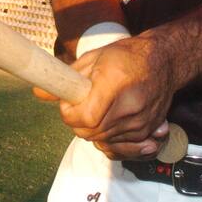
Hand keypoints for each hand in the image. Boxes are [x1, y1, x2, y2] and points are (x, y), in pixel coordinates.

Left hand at [59, 35, 176, 159]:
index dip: (70, 114)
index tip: (68, 104)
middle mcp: (130, 105)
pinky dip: (108, 136)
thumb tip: (39, 92)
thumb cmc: (126, 56)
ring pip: (103, 140)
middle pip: (91, 131)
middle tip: (80, 106)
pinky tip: (108, 120)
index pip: (85, 116)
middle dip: (78, 123)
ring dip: (93, 129)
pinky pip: (119, 145)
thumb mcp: (93, 59)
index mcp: (114, 82)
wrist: (163, 61)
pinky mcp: (147, 130)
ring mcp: (140, 120)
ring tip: (97, 108)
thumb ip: (67, 78)